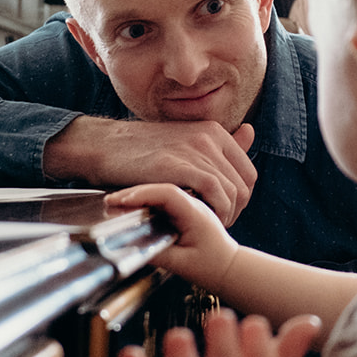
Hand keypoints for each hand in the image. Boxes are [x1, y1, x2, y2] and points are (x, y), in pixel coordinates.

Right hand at [44, 117, 256, 224]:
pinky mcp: (180, 164)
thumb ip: (217, 144)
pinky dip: (216, 210)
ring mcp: (196, 149)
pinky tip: (204, 219)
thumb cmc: (142, 149)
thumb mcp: (184, 139)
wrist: (106, 145)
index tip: (226, 213)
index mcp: (214, 131)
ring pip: (233, 190)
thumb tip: (250, 132)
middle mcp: (210, 137)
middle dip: (236, 211)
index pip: (247, 172)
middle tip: (218, 224)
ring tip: (209, 225)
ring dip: (226, 215)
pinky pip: (215, 191)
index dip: (241, 199)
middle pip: (244, 185)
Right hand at [106, 183, 239, 289]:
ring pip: (161, 192)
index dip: (143, 194)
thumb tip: (131, 248)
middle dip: (134, 193)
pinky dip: (146, 202)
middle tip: (110, 201)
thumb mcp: (182, 264)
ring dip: (139, 196)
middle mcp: (193, 205)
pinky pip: (163, 200)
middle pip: (162, 188)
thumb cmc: (212, 267)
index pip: (168, 194)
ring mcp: (189, 206)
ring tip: (115, 203)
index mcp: (195, 213)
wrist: (230, 268)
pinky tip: (131, 207)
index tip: (122, 201)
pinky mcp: (184, 211)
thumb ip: (157, 255)